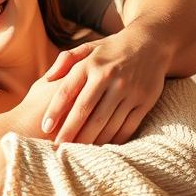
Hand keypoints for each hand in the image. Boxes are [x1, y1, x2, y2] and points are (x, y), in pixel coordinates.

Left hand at [41, 29, 168, 145]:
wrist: (150, 43)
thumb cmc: (111, 49)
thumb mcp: (88, 48)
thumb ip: (66, 60)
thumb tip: (48, 79)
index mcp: (91, 65)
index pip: (67, 92)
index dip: (54, 111)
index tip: (45, 128)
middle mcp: (109, 77)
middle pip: (85, 112)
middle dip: (69, 132)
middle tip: (57, 148)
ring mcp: (128, 90)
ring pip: (106, 122)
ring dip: (90, 140)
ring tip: (77, 152)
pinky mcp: (144, 101)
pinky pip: (127, 126)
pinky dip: (114, 139)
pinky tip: (102, 147)